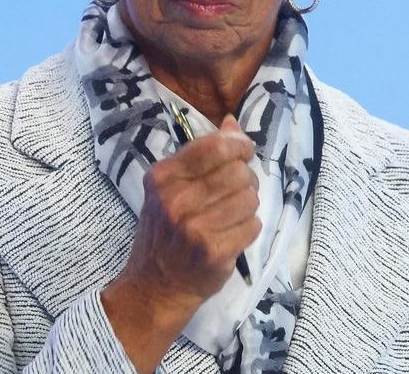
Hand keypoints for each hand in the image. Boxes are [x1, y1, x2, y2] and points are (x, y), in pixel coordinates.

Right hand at [101, 115, 260, 372]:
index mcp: (163, 177)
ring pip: (250, 198)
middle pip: (238, 172)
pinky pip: (253, 225)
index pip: (215, 146)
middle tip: (237, 191)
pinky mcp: (213, 251)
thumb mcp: (171, 188)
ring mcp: (193, 227)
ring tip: (232, 216)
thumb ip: (201, 154)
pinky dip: (249, 229)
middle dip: (247, 179)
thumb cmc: (166, 232)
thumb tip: (232, 122)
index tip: (245, 152)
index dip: (239, 145)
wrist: (156, 286)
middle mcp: (175, 199)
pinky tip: (233, 235)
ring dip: (249, 206)